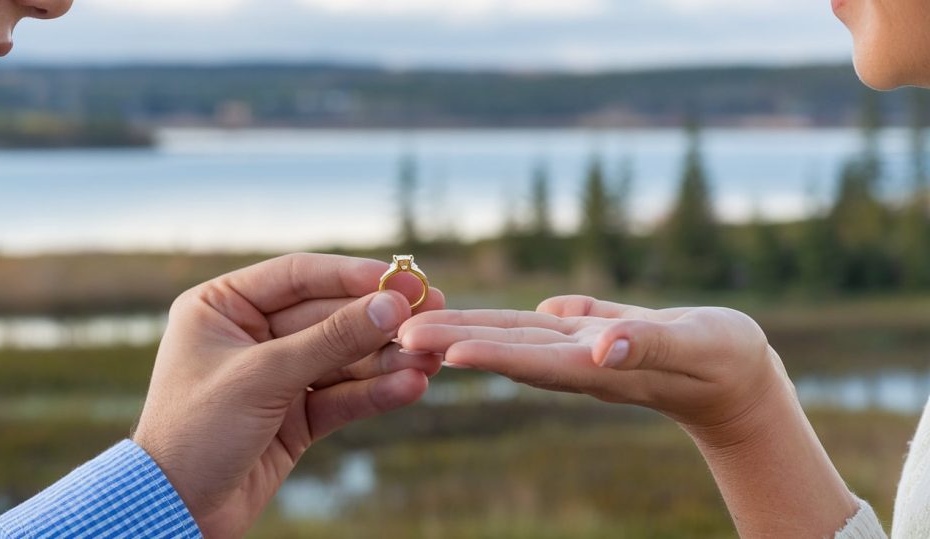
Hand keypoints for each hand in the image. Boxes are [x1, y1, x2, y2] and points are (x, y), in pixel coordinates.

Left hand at [133, 254, 444, 538]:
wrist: (175, 513)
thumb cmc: (196, 432)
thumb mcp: (263, 377)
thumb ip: (331, 340)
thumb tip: (390, 307)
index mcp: (222, 307)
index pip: (297, 276)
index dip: (351, 275)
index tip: (400, 279)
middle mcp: (251, 334)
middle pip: (328, 316)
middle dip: (378, 321)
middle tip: (431, 312)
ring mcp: (277, 376)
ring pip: (342, 358)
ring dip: (387, 359)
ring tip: (432, 359)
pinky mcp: (296, 416)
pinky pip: (342, 396)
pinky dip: (375, 392)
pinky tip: (411, 386)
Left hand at [399, 295, 780, 431]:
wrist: (734, 377)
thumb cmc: (725, 360)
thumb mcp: (695, 346)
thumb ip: (647, 345)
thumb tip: (600, 347)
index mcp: (597, 367)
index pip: (531, 360)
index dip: (487, 354)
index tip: (441, 350)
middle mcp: (577, 361)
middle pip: (506, 350)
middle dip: (453, 341)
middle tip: (399, 334)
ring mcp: (580, 349)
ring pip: (514, 337)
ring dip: (465, 331)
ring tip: (418, 328)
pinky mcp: (589, 334)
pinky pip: (538, 326)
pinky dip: (504, 323)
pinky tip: (477, 322)